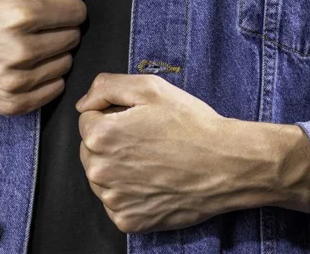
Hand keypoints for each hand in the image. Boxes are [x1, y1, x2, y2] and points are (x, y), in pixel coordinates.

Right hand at [0, 0, 86, 115]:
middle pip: (74, 37)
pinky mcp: (14, 103)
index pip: (77, 10)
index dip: (67, 5)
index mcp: (20, 13)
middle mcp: (21, 49)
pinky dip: (48, 77)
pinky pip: (55, 89)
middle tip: (38, 26)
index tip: (52, 6)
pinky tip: (29, 66)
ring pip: (67, 63)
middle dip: (61, 28)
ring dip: (55, 53)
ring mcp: (17, 80)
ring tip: (31, 45)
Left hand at [75, 73, 237, 232]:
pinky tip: (153, 179)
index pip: (87, 118)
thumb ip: (107, 87)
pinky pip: (115, 202)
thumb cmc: (190, 123)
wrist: (226, 163)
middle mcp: (100, 171)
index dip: (112, 113)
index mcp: (101, 135)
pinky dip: (128, 192)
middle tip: (146, 136)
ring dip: (117, 166)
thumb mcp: (150, 87)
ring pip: (101, 176)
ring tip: (151, 158)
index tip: (136, 118)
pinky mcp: (128, 221)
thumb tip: (83, 104)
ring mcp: (114, 200)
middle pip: (90, 148)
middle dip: (110, 139)